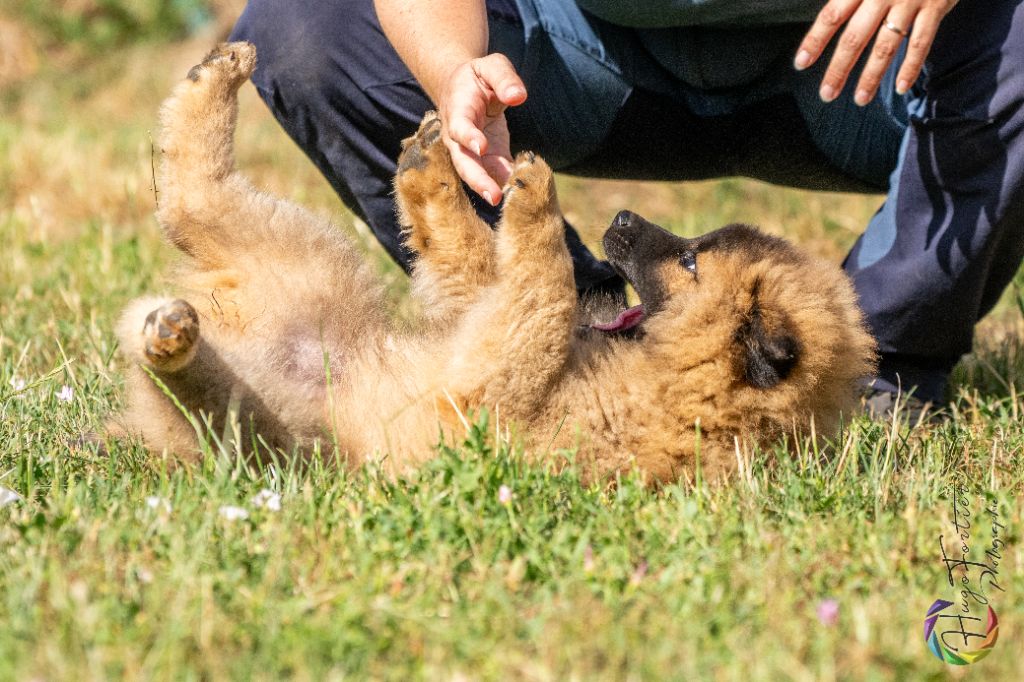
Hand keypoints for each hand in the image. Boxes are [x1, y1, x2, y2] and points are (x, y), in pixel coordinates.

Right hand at [438, 53, 526, 205]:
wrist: (464, 90)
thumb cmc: (478, 77)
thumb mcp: (491, 66)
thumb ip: (504, 78)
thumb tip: (519, 96)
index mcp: (458, 109)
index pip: (460, 126)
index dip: (469, 137)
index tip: (481, 147)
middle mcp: (458, 136)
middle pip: (463, 161)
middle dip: (477, 179)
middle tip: (493, 196)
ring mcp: (470, 151)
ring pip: (476, 173)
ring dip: (490, 188)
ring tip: (506, 201)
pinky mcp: (486, 159)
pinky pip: (494, 174)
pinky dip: (504, 183)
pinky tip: (517, 191)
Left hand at [794, 0, 957, 104]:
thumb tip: (827, 18)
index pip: (832, 15)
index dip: (815, 40)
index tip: (801, 63)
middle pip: (855, 37)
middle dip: (839, 68)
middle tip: (827, 93)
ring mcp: (909, 1)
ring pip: (887, 45)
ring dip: (872, 75)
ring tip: (860, 98)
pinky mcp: (935, 6)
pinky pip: (921, 41)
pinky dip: (911, 66)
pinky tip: (901, 87)